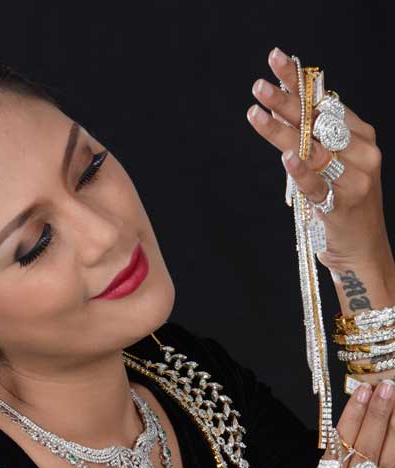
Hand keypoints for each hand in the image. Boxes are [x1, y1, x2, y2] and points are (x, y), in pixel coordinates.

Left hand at [247, 47, 394, 277]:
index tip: (277, 63)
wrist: (362, 253)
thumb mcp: (335, 168)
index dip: (299, 84)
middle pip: (318, 122)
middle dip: (286, 100)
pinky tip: (286, 156)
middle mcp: (362, 154)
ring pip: (312, 149)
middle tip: (259, 85)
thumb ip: (318, 142)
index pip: (325, 104)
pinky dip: (301, 171)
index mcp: (361, 138)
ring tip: (255, 113)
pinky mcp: (342, 206)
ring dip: (281, 130)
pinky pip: (317, 185)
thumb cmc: (343, 207)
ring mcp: (355, 180)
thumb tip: (291, 110)